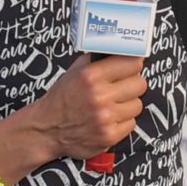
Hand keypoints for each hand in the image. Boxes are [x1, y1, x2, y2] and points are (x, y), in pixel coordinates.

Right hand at [29, 54, 147, 159]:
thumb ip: (98, 59)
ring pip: (138, 105)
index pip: (132, 63)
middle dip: (132, 85)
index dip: (132, 65)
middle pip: (140, 84)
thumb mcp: (75, 71)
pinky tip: (109, 120)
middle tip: (121, 88)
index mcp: (91, 76)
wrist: (46, 129)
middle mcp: (99, 96)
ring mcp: (105, 118)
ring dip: (127, 105)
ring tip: (112, 105)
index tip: (130, 67)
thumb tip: (123, 49)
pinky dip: (122, 122)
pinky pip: (132, 123)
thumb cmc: (63, 98)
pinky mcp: (109, 136)